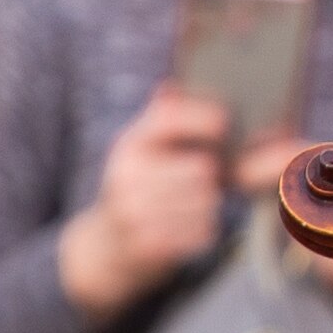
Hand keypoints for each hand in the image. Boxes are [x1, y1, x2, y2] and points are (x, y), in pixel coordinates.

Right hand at [59, 86, 309, 313]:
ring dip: (208, 206)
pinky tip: (183, 229)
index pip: (168, 119)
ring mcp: (134, 211)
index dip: (201, 118)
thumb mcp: (142, 152)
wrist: (108, 246)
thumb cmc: (140, 189)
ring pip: (206, 202)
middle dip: (210, 178)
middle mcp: (126, 175)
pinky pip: (202, 231)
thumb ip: (163, 120)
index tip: (224, 123)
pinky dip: (202, 231)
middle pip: (200, 169)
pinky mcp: (148, 244)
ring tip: (188, 206)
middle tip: (202, 182)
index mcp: (129, 145)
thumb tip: (170, 85)